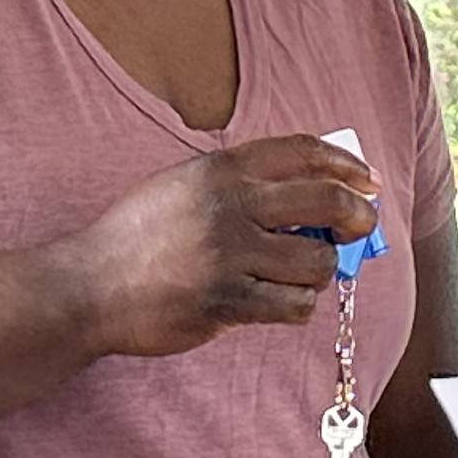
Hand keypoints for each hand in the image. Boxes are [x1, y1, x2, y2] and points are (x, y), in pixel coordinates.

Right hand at [50, 136, 375, 359]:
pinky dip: (296, 306)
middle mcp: (229, 205)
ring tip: (297, 276)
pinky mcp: (227, 300)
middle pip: (326, 200)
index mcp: (220, 169)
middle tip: (362, 228)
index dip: (346, 165)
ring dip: (318, 272)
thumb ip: (239, 182)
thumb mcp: (184, 185)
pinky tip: (277, 302)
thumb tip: (315, 191)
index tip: (367, 181)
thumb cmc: (140, 236)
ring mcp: (228, 254)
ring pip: (316, 261)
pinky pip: (292, 305)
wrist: (90, 286)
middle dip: (357, 215)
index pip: (303, 152)